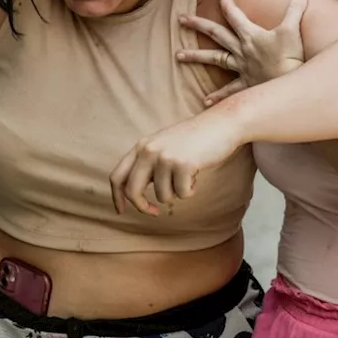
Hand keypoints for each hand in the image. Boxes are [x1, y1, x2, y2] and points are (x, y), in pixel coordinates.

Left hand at [109, 110, 243, 216]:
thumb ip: (148, 164)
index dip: (117, 197)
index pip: (117, 175)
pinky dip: (191, 189)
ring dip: (177, 192)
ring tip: (187, 174)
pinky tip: (197, 173)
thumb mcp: (163, 146)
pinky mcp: (182, 165)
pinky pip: (183, 194)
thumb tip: (135, 193)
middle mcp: (149, 150)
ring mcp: (165, 157)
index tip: (121, 211)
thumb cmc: (194, 139)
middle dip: (142, 206)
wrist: (221, 124)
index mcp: (141, 146)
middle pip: (132, 191)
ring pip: (163, 196)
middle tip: (154, 212)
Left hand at [176, 0, 308, 105]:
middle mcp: (241, 49)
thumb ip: (296, 8)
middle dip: (197, 24)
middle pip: (215, 33)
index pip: (233, 12)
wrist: (290, 84)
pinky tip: (205, 102)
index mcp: (250, 34)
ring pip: (214, 59)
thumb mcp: (293, 29)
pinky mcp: (247, 83)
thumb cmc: (291, 56)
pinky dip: (218, 97)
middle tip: (180, 19)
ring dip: (196, 56)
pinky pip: (230, 90)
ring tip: (177, 56)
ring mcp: (242, 66)